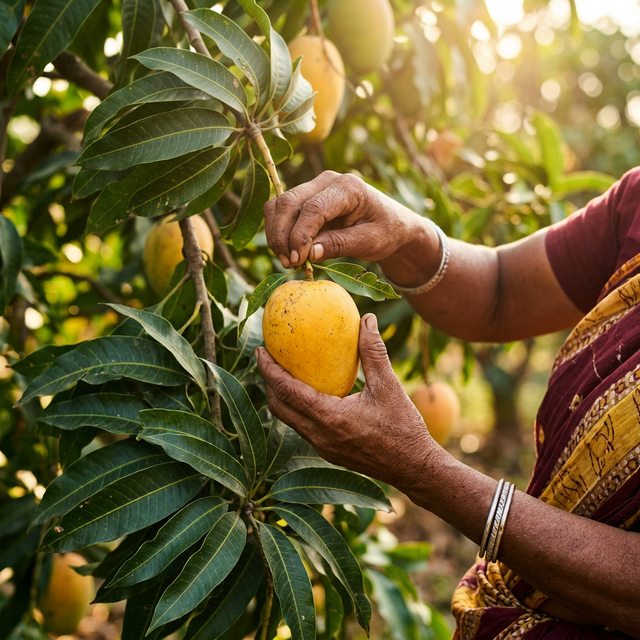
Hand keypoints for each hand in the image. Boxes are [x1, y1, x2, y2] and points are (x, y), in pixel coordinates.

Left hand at [255, 313, 437, 490]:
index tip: (260, 350)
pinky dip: (296, 407)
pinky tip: (308, 392)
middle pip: (279, 407)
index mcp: (329, 418)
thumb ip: (373, 352)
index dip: (269, 370)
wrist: (414, 468)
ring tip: (281, 372)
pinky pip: (303, 427)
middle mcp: (319, 435)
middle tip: (266, 357)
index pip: (287, 391)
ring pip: (289, 419)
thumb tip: (366, 319)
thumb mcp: (389, 386)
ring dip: (280, 396)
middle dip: (268, 382)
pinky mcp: (329, 451)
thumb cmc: (404, 427)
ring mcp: (322, 447)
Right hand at [264, 171, 417, 268]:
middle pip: (289, 202)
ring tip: (287, 260)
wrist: (391, 223)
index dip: (300, 235)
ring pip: (279, 205)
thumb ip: (340, 245)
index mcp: (348, 187)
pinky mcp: (305, 198)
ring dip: (276, 234)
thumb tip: (310, 253)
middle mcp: (327, 181)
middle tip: (289, 263)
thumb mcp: (370, 242)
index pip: (313, 208)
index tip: (298, 260)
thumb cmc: (385, 231)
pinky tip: (287, 252)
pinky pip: (280, 211)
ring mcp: (313, 187)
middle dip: (283, 235)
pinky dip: (278, 231)